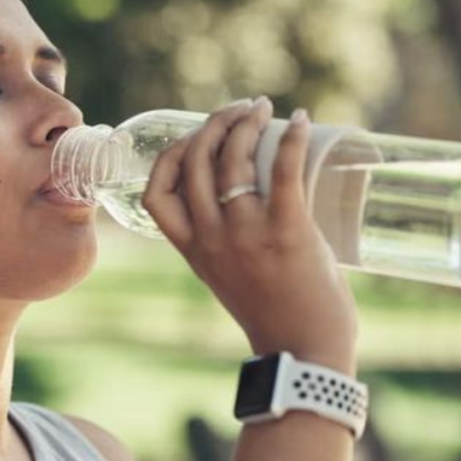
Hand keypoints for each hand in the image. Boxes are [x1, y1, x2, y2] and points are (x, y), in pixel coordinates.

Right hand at [141, 97, 357, 373]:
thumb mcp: (226, 276)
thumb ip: (223, 242)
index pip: (155, 192)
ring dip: (246, 123)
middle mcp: (211, 237)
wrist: (304, 352)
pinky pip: (283, 172)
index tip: (194, 136)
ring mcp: (246, 234)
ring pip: (232, 160)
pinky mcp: (287, 232)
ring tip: (263, 108)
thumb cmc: (274, 313)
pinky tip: (301, 119)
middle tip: (240, 110)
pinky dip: (292, 139)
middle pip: (194, 161)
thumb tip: (244, 195)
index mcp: (192, 249)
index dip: (169, 155)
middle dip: (213, 123)